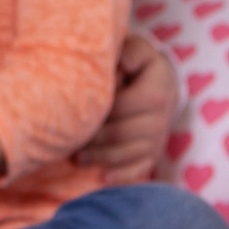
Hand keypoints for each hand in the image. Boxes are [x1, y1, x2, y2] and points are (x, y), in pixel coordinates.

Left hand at [73, 34, 176, 185]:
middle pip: (121, 134)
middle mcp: (158, 120)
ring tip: (76, 158)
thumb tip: (122, 63)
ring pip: (127, 154)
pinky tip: (103, 178)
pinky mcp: (153, 153)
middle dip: (93, 139)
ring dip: (101, 158)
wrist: (163, 84)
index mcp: (153, 94)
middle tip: (65, 142)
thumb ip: (131, 52)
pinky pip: (140, 169)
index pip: (121, 107)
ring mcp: (157, 139)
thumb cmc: (139, 65)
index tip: (73, 109)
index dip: (97, 110)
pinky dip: (123, 176)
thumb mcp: (138, 50)